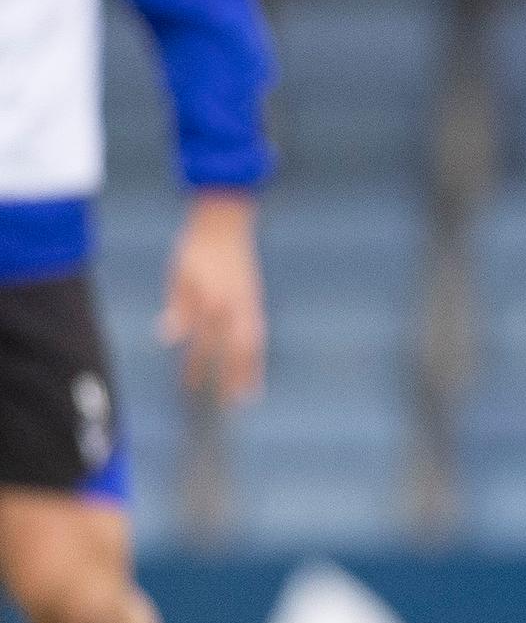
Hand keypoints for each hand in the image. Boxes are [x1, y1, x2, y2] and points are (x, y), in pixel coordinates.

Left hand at [158, 190, 263, 404]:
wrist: (225, 220)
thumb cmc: (195, 247)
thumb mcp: (179, 275)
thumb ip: (178, 308)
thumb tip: (170, 337)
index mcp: (214, 302)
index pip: (204, 343)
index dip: (196, 367)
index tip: (189, 388)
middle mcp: (236, 306)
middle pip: (238, 350)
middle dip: (236, 377)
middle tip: (234, 403)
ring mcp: (249, 302)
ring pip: (253, 343)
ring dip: (252, 368)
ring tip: (251, 390)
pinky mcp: (254, 297)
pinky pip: (258, 331)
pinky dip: (257, 350)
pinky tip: (253, 358)